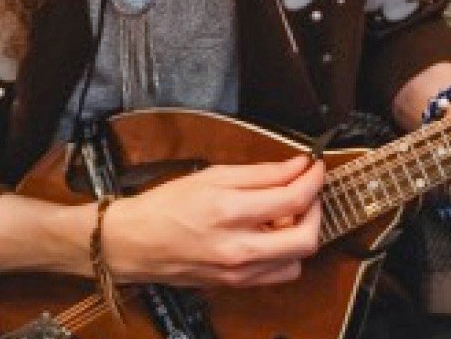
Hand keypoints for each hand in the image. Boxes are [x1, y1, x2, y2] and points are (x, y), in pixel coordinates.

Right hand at [99, 157, 325, 287]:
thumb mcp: (212, 175)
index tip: (315, 168)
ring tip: (283, 216)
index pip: (293, 198)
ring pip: (297, 260)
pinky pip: (278, 273)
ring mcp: (238, 272)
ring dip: (301, 234)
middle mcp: (237, 247)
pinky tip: (269, 236)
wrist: (133, 243)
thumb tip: (297, 166)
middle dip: (316, 210)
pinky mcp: (236, 285)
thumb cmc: (165, 206)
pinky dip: (284, 253)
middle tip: (307, 191)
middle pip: (306, 238)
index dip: (314, 180)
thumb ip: (261, 173)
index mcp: (229, 212)